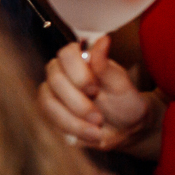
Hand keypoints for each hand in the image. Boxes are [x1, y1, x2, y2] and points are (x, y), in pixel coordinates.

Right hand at [39, 34, 162, 157]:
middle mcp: (60, 73)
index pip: (66, 54)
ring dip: (73, 119)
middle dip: (78, 102)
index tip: (95, 89)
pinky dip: (71, 129)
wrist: (125, 128)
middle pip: (55, 80)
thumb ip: (106, 66)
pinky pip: (49, 119)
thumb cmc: (125, 103)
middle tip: (99, 117)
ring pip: (48, 102)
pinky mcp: (48, 113)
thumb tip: (103, 40)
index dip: (78, 72)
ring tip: (96, 129)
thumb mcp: (121, 85)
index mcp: (79, 60)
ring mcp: (51, 93)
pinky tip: (90, 134)